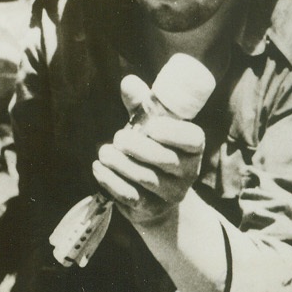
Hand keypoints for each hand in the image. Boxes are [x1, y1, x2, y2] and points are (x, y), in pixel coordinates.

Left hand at [91, 75, 204, 226]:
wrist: (156, 196)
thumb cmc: (152, 149)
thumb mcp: (150, 125)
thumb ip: (141, 105)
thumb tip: (128, 82)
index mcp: (193, 147)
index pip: (192, 139)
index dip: (173, 133)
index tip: (151, 126)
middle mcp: (188, 172)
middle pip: (164, 159)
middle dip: (137, 146)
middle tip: (118, 138)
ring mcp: (170, 193)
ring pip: (145, 178)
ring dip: (119, 163)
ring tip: (104, 152)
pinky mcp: (150, 208)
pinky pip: (129, 195)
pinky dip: (110, 181)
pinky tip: (98, 168)